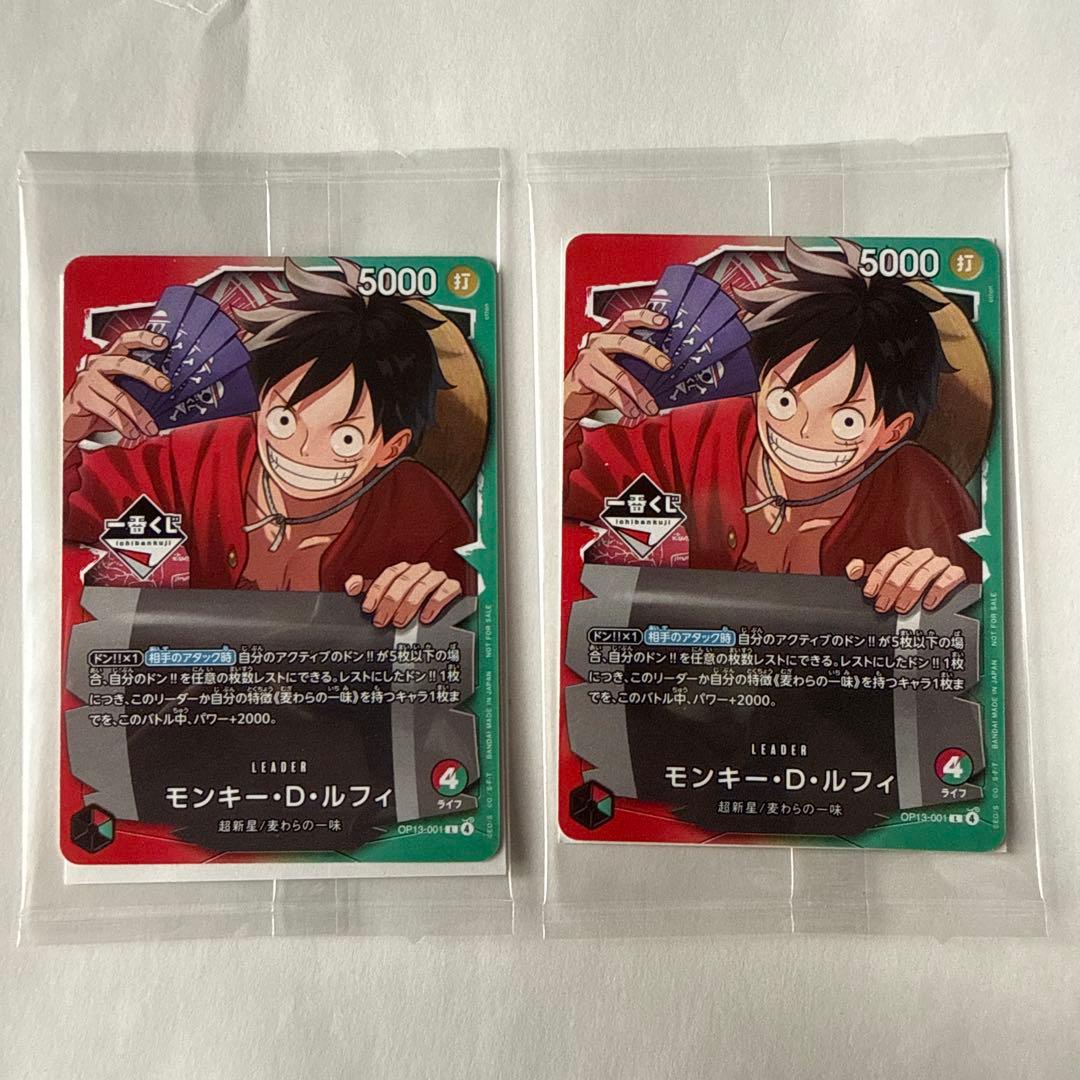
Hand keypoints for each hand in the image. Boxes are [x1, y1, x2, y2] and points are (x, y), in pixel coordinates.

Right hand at [63, 330, 171, 450]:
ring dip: (139, 414)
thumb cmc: (100, 405)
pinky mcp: (81, 397)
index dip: (143, 338)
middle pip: (123, 363)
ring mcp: (87, 380)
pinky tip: (133, 433)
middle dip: (147, 373)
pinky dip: (123, 424)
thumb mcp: (121, 392)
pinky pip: (107, 411)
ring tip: (150, 428)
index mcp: (109, 359)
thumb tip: (169, 396)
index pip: (125, 341)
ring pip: (119, 395)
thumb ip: (139, 388)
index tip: (163, 342)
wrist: (72, 422)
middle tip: (165, 385)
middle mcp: (96, 364)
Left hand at [345, 562, 463, 627]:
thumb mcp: (387, 594)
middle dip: (390, 602)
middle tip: (382, 620)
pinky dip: (434, 604)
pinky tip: (425, 617)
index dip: (377, 591)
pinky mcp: (452, 586)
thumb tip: (351, 585)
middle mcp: (420, 570)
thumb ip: (367, 588)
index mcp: (405, 570)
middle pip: (404, 581)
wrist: (443, 608)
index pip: (389, 574)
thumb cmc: (411, 600)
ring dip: (409, 605)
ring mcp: (437, 577)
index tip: (369, 608)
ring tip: (400, 621)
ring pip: (422, 586)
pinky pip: (445, 591)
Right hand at [563, 308, 672, 435]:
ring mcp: (588, 357)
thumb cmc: (596, 385)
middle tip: (665, 365)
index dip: (645, 317)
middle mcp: (597, 342)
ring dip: (639, 393)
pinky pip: (609, 389)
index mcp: (607, 336)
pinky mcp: (583, 375)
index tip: (664, 322)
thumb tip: (662, 373)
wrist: (569, 400)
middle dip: (648, 352)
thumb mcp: (617, 370)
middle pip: (625, 342)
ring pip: (620, 374)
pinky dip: (624, 404)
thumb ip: (634, 366)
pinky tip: (632, 411)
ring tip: (650, 407)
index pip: (626, 319)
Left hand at [846, 548, 965, 613]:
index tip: (871, 592)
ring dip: (911, 591)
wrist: (941, 590)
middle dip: (892, 587)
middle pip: (906, 567)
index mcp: (905, 555)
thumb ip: (868, 572)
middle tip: (884, 605)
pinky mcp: (956, 573)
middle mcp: (922, 556)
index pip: (890, 559)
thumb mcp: (886, 577)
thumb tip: (853, 570)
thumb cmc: (910, 583)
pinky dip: (937, 590)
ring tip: (902, 607)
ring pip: (925, 572)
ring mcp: (940, 563)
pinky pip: (949, 578)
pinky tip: (928, 603)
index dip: (878, 575)